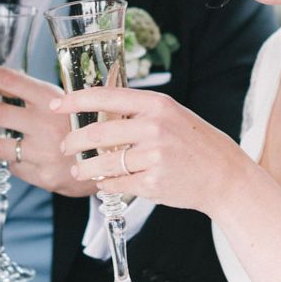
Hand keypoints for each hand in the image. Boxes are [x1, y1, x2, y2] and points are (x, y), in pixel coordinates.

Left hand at [0, 66, 94, 196]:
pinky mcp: (42, 176)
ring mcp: (42, 152)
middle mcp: (44, 124)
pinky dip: (9, 160)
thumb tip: (4, 83)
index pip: (8, 79)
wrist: (119, 159)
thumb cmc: (93, 124)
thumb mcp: (74, 100)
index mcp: (52, 99)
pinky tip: (9, 156)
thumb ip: (41, 94)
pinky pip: (15, 166)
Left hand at [50, 86, 241, 216]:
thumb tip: (97, 112)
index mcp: (156, 104)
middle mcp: (154, 127)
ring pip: (102, 162)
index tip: (56, 104)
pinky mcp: (153, 183)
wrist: (223, 175)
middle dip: (73, 142)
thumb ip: (137, 112)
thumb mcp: (170, 115)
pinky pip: (116, 183)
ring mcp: (154, 156)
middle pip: (97, 133)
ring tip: (79, 169)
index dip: (75, 100)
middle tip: (65, 147)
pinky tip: (104, 182)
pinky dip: (105, 184)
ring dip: (84, 168)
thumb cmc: (193, 143)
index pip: (105, 97)